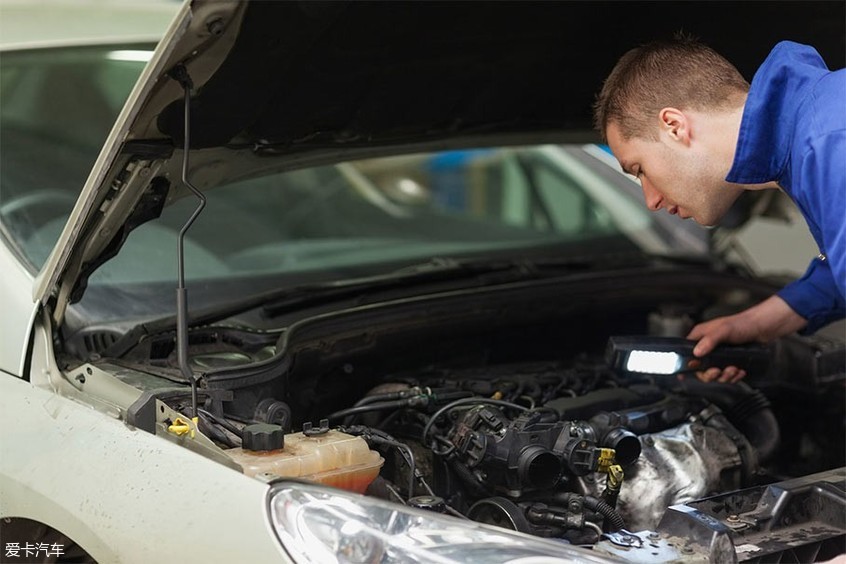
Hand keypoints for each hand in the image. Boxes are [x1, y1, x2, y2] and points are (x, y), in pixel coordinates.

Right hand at [686, 295, 806, 382]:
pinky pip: (727, 376)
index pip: (687, 353)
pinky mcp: (730, 362)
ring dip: (725, 376)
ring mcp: (719, 356)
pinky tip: (739, 371)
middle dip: (710, 374)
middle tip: (718, 371)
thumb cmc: (742, 324)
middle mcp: (707, 347)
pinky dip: (734, 376)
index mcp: (700, 337)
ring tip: (733, 369)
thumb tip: (696, 352)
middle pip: (700, 369)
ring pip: (715, 374)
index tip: (689, 372)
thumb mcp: (723, 330)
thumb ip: (709, 341)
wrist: (763, 329)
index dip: (688, 364)